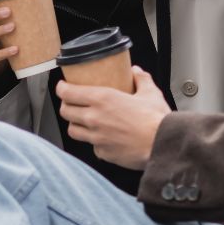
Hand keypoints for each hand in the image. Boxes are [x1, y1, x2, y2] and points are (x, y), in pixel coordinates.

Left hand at [56, 67, 171, 170]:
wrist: (161, 144)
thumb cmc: (156, 120)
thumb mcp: (150, 93)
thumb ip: (141, 79)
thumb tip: (136, 72)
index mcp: (103, 99)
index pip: (68, 93)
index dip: (62, 88)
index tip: (63, 86)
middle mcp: (94, 118)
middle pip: (65, 111)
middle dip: (66, 105)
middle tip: (72, 102)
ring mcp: (96, 137)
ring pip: (72, 130)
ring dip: (75, 124)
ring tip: (82, 121)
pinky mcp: (102, 152)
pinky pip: (91, 145)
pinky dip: (93, 141)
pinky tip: (102, 137)